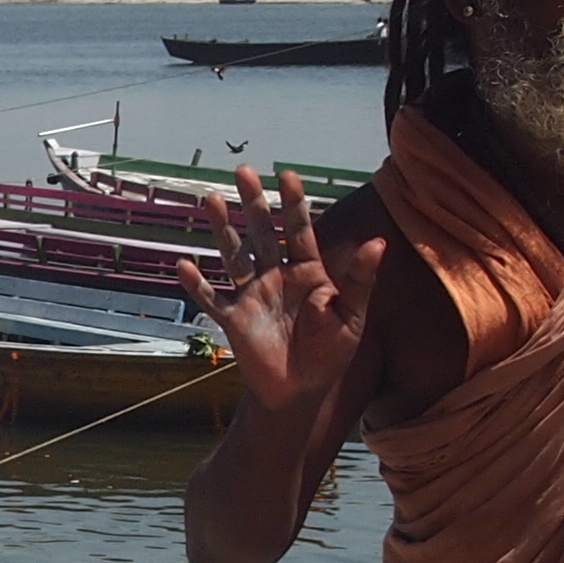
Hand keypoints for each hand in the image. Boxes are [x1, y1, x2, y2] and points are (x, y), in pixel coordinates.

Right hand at [175, 167, 387, 413]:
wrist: (301, 391)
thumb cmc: (329, 353)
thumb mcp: (352, 316)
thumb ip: (359, 280)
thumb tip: (378, 242)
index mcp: (307, 272)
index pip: (298, 230)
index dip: (293, 204)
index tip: (286, 175)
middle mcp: (277, 277)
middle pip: (262, 232)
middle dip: (253, 203)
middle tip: (243, 171)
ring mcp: (253, 296)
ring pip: (235, 255)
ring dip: (223, 229)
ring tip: (211, 200)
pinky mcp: (235, 320)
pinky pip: (214, 299)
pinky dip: (199, 285)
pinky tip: (186, 265)